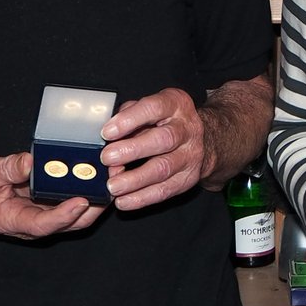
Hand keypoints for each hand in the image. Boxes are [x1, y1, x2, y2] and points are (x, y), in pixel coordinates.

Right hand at [0, 152, 104, 238]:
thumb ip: (7, 168)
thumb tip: (30, 161)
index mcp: (13, 220)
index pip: (43, 224)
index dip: (64, 215)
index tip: (82, 201)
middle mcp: (32, 223)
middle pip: (70, 223)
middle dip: (94, 204)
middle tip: (111, 180)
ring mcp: (42, 216)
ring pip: (77, 215)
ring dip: (97, 197)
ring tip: (114, 174)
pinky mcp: (48, 206)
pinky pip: (72, 202)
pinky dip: (88, 190)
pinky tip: (101, 174)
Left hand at [102, 87, 208, 211]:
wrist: (200, 139)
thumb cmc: (164, 121)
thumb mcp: (149, 109)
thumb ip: (128, 116)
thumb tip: (104, 136)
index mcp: (175, 104)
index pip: (153, 108)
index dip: (129, 120)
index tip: (107, 132)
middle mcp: (186, 129)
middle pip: (162, 140)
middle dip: (132, 150)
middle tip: (107, 158)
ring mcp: (190, 155)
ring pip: (163, 168)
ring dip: (135, 179)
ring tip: (113, 186)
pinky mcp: (188, 178)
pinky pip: (164, 191)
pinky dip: (141, 198)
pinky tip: (123, 201)